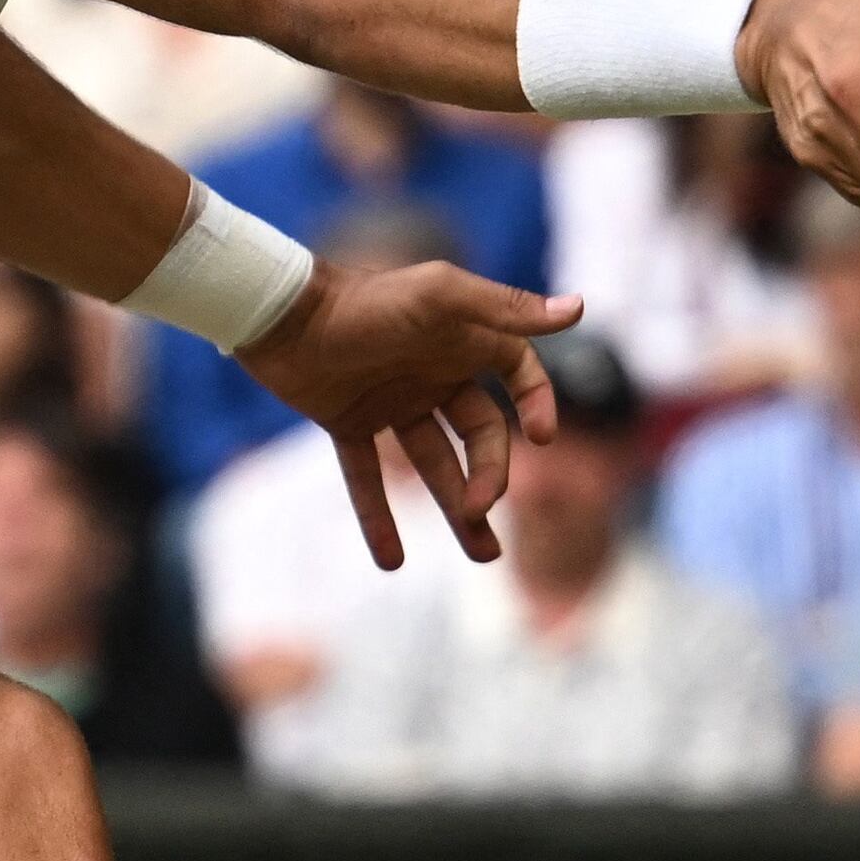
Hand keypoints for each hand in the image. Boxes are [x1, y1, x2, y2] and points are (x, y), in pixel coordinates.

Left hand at [238, 258, 581, 568]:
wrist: (279, 312)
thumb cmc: (364, 300)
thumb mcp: (440, 298)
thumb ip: (506, 309)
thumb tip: (580, 308)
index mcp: (462, 342)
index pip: (519, 376)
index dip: (536, 405)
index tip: (542, 438)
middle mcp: (433, 374)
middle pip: (480, 436)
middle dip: (490, 478)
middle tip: (481, 513)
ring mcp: (392, 403)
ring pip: (435, 465)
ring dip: (455, 510)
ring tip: (482, 557)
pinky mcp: (349, 424)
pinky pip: (369, 477)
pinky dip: (379, 517)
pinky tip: (393, 562)